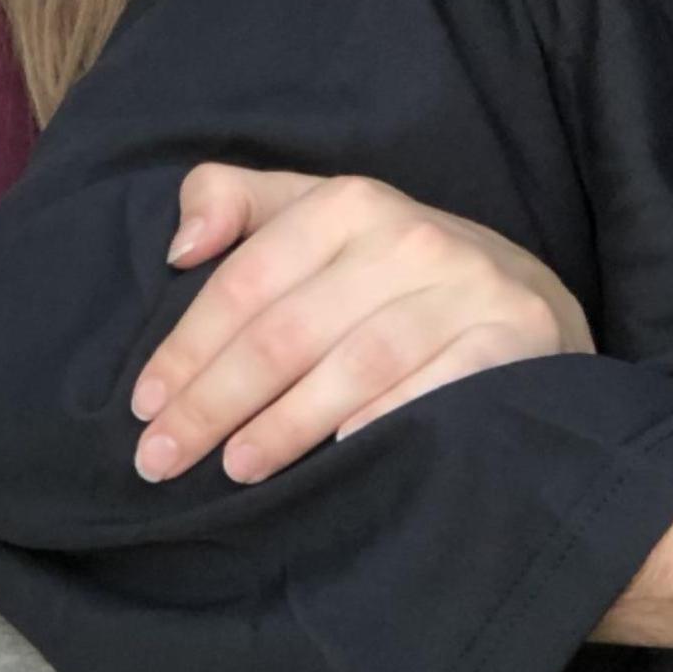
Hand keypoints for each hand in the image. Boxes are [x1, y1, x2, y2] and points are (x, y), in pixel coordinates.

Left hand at [130, 165, 593, 485]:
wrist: (528, 301)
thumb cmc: (393, 273)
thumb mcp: (319, 219)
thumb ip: (237, 204)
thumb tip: (180, 246)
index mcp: (351, 202)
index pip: (248, 281)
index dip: (189, 347)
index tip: (145, 406)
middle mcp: (411, 237)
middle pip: (289, 330)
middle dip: (215, 401)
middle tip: (162, 460)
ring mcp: (468, 288)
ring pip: (355, 364)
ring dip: (287, 424)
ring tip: (235, 469)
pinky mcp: (514, 338)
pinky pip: (438, 387)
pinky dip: (387, 419)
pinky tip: (343, 455)